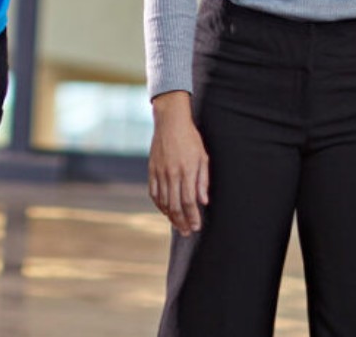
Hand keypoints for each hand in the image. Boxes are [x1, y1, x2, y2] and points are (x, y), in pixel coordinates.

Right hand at [147, 91, 209, 235]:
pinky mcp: (151, 170)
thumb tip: (204, 201)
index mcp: (186, 171)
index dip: (192, 217)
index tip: (196, 227)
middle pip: (175, 205)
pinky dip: (159, 204)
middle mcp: (171, 174)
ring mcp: (159, 172)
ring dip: (170, 216)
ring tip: (177, 225)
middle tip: (186, 232)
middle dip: (181, 222)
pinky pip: (153, 192)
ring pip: (163, 201)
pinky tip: (165, 211)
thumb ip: (203, 181)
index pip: (188, 201)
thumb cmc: (190, 139)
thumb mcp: (203, 157)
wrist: (170, 122)